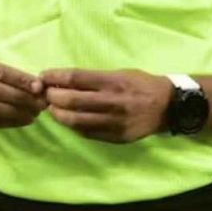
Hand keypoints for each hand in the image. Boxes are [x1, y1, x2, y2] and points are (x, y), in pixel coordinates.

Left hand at [41, 69, 173, 143]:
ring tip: (54, 109)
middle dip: (52, 96)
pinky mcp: (116, 137)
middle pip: (71, 100)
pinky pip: (87, 133)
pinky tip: (70, 120)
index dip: (54, 77)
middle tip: (46, 94)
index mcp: (113, 81)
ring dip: (58, 114)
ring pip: (75, 121)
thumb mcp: (120, 73)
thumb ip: (94, 79)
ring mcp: (114, 122)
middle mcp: (113, 102)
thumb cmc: (141, 84)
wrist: (168, 106)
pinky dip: (73, 126)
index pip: (75, 78)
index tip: (43, 76)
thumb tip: (63, 81)